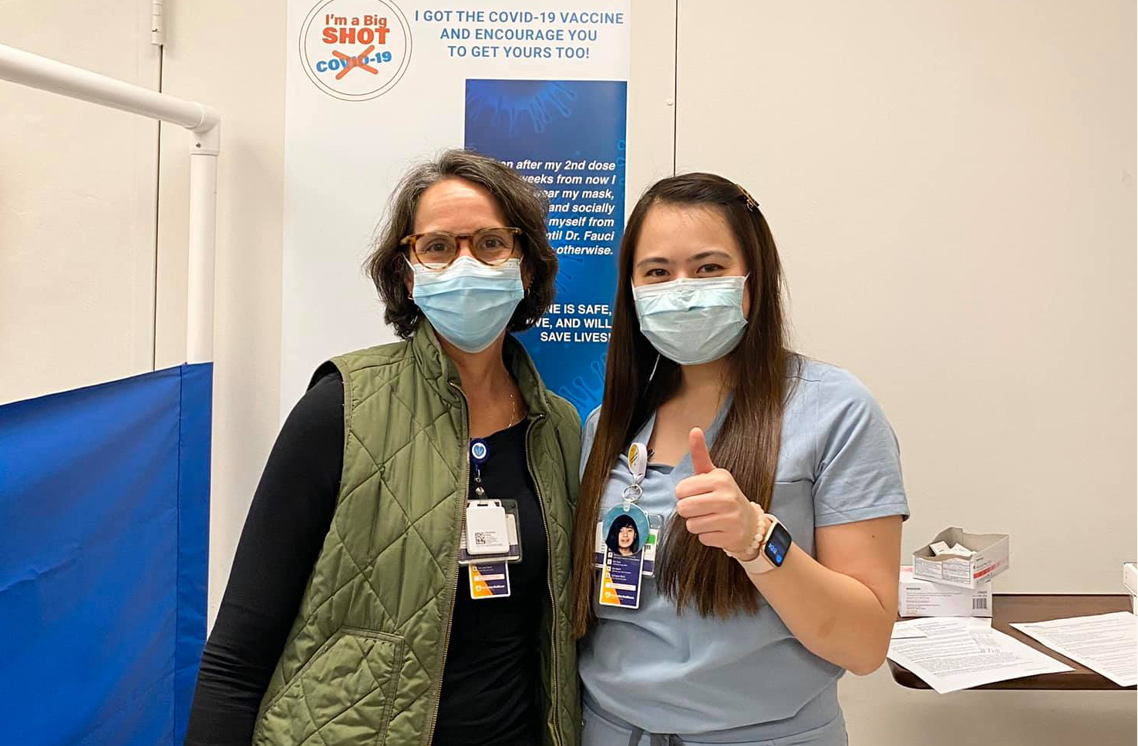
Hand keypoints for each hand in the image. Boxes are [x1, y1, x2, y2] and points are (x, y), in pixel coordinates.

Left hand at [674, 428, 766, 557]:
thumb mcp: (713, 474)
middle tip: (701, 507)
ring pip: (691, 525)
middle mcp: (726, 497)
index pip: (680, 490)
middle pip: (683, 508)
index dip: (684, 494)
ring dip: (697, 523)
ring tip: (710, 517)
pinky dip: (707, 535)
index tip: (696, 493)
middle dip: (688, 510)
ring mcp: (730, 518)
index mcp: (719, 479)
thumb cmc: (725, 496)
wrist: (750, 522)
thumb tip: (694, 430)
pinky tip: (718, 528)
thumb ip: (700, 454)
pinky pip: (702, 538)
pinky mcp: (730, 536)